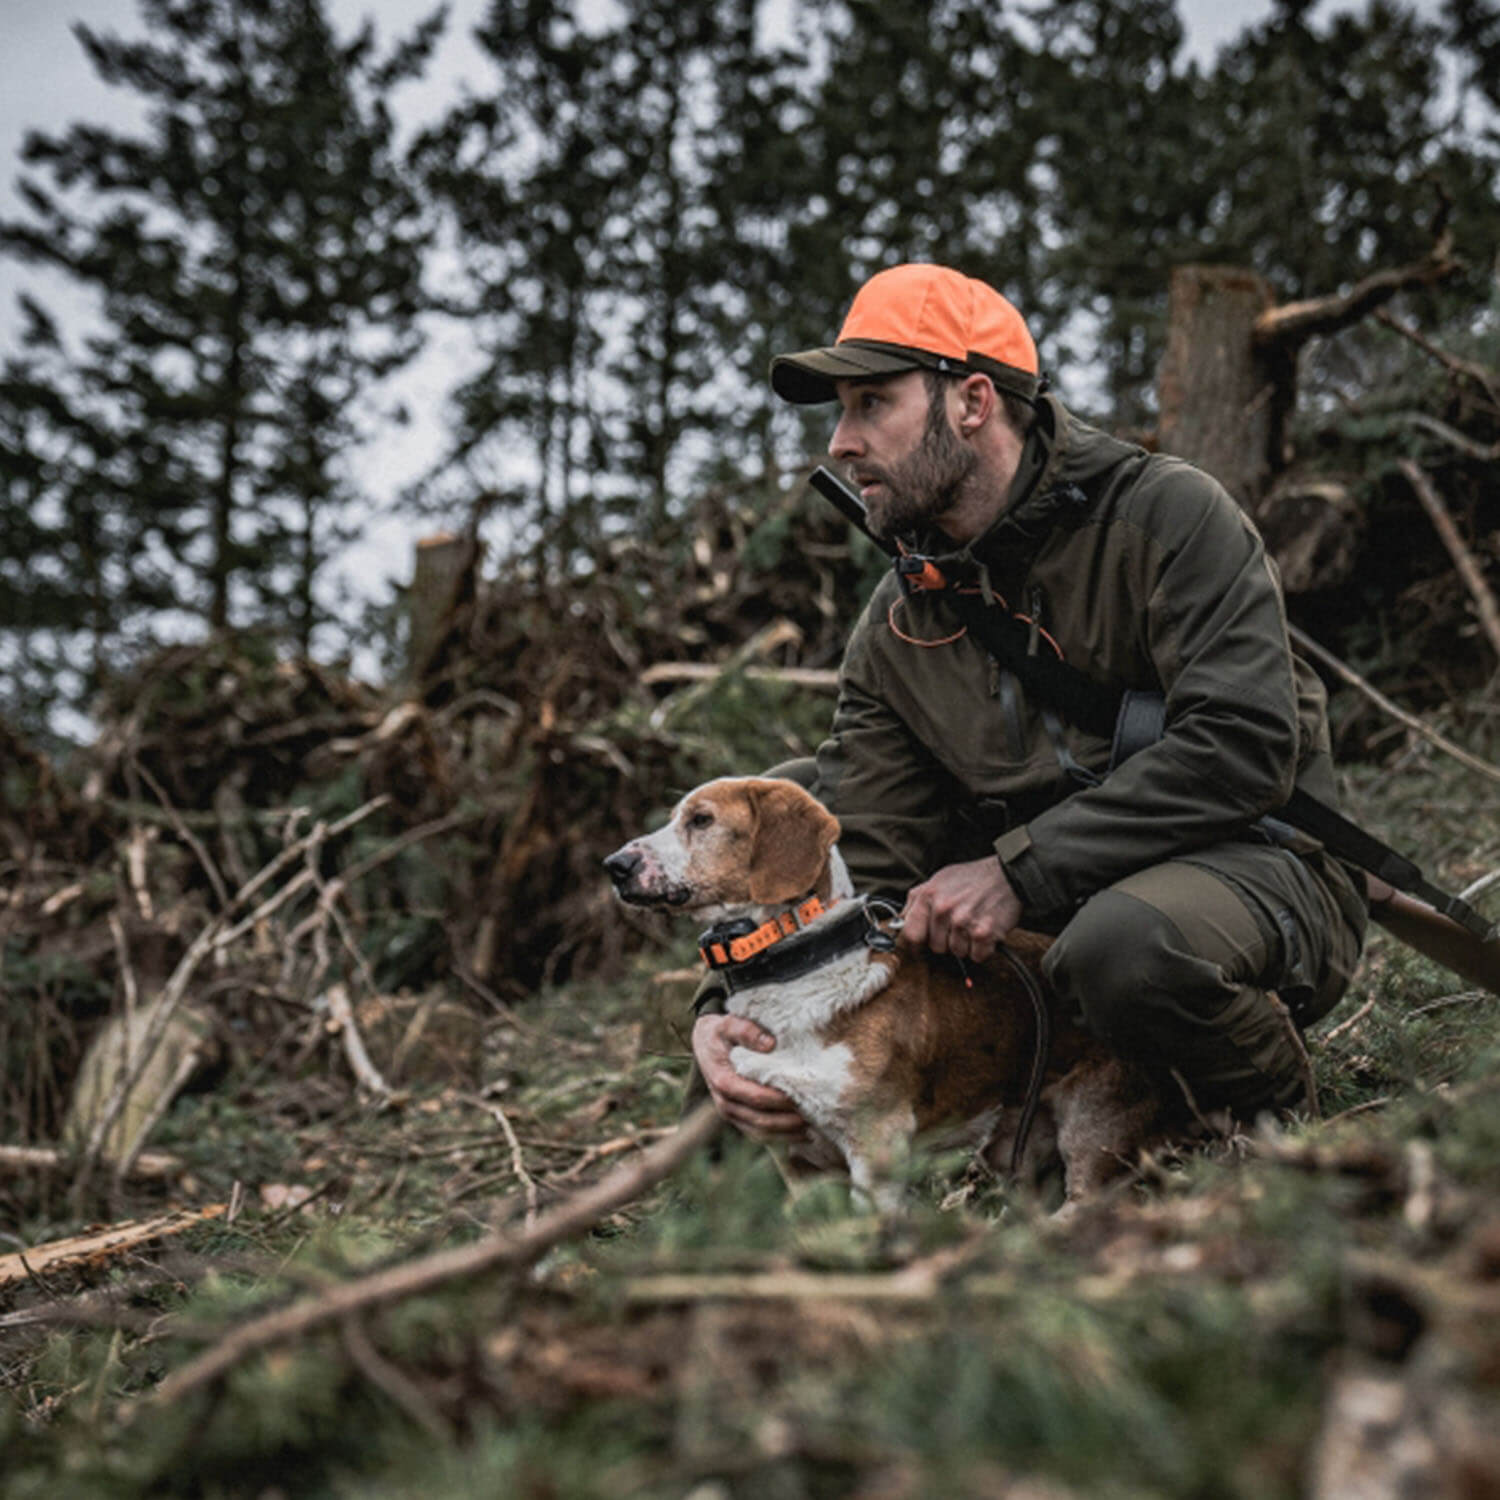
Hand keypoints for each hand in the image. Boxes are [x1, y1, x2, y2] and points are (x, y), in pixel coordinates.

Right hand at [691, 1013, 808, 1140]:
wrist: (705, 1043)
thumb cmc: (721, 1032)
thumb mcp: (728, 1024)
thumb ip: (746, 1030)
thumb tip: (770, 1044)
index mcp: (723, 1080)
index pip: (755, 1096)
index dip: (779, 1100)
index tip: (802, 1096)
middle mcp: (724, 1102)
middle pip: (760, 1119)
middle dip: (788, 1121)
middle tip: (814, 1116)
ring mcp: (730, 1113)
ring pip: (760, 1132)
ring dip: (787, 1133)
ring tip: (812, 1127)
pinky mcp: (737, 1118)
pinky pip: (759, 1133)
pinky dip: (780, 1136)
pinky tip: (800, 1133)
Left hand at [903, 857, 1021, 963]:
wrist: (1007, 875)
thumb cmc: (972, 878)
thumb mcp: (938, 879)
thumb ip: (916, 900)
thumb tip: (900, 921)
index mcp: (929, 896)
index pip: (910, 934)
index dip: (916, 944)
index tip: (921, 946)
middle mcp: (944, 909)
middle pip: (936, 947)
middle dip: (947, 941)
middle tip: (959, 924)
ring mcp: (963, 922)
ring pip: (957, 953)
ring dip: (966, 944)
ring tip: (974, 923)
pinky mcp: (984, 933)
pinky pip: (977, 956)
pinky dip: (983, 948)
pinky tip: (985, 930)